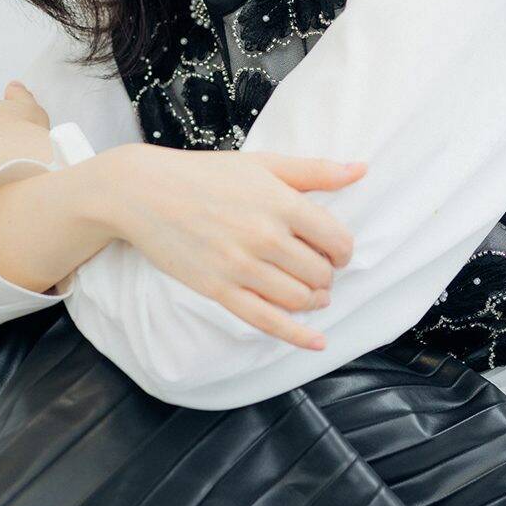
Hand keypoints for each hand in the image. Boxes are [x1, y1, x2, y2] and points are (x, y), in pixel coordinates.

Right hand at [103, 143, 362, 349]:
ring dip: (314, 300)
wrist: (144, 193)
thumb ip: (314, 171)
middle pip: (320, 273)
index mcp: (281, 203)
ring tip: (312, 294)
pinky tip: (317, 342)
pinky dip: (297, 335)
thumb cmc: (205, 174)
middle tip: (317, 270)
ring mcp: (241, 266)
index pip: (336, 239)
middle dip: (326, 275)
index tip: (335, 251)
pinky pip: (267, 321)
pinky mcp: (219, 289)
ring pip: (299, 299)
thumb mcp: (263, 164)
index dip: (342, 250)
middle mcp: (265, 237)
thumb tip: (361, 169)